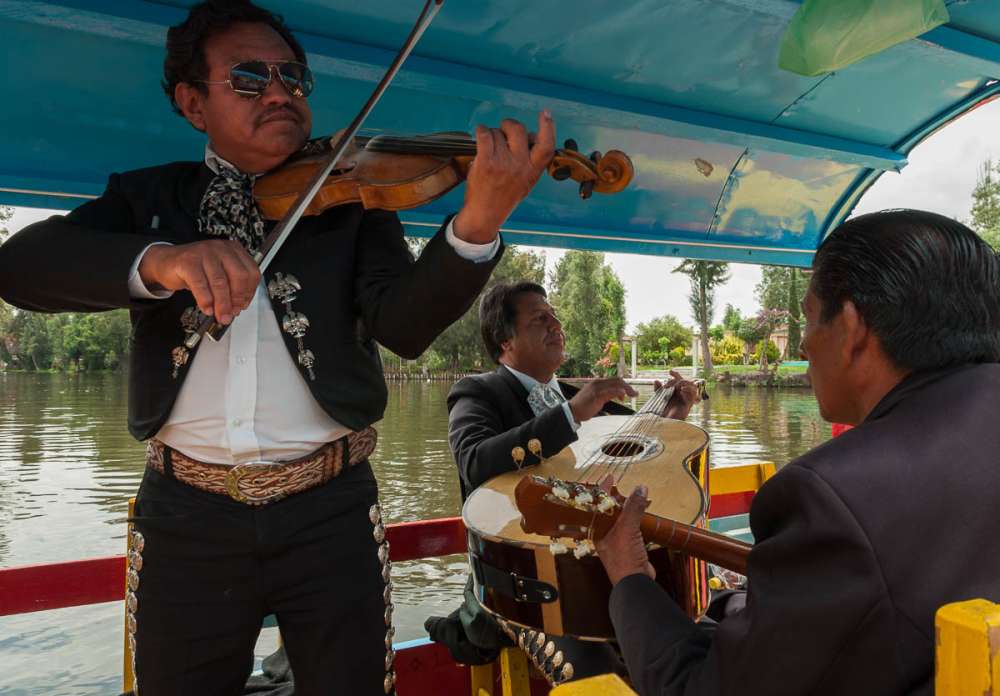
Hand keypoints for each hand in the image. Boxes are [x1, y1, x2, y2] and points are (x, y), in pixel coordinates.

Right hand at [138, 240, 259, 323]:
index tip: (243, 305)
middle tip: (232, 313)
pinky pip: (201, 284)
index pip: (251, 272)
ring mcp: (204, 252)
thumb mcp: (218, 276)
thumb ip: (230, 289)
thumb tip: (237, 308)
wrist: (166, 262)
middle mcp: (221, 249)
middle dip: (237, 299)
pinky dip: (205, 300)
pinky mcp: (188, 261)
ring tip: (221, 316)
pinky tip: (207, 308)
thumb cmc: (195, 269)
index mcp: (233, 251)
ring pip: (220, 282)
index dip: (249, 293)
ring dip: (222, 304)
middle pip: (239, 276)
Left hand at [452, 111, 555, 242]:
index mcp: (533, 170)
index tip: (546, 114)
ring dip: (492, 135)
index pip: (546, 146)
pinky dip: (481, 132)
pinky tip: (480, 136)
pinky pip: (484, 135)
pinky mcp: (486, 163)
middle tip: (504, 130)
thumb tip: (531, 135)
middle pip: (518, 130)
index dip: (548, 127)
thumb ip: (531, 160)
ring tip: (490, 149)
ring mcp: (503, 164)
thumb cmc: (505, 196)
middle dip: (509, 125)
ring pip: (498, 133)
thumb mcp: (527, 181)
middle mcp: (520, 165)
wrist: (486, 214)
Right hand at [568, 377, 637, 423]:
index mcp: (598, 383)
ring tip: (633, 395)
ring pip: (615, 384)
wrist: (571, 411)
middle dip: (628, 387)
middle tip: (635, 395)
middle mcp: (598, 383)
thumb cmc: (584, 406)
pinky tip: (623, 395)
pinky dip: (618, 392)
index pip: (615, 380)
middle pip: (617, 380)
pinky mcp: (596, 395)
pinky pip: (609, 391)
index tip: (631, 392)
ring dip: (626, 389)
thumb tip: (619, 394)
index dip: (625, 385)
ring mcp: (597, 388)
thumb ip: (608, 395)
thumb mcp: (598, 398)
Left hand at [596, 483, 654, 584]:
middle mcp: (603, 533)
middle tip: (625, 486)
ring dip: (628, 507)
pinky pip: (631, 526)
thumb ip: (633, 508)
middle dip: (617, 498)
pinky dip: (636, 517)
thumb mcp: (628, 529)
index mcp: (596, 529)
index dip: (602, 489)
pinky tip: (643, 511)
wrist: (635, 582)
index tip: (611, 477)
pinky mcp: (628, 545)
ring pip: (620, 517)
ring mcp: (616, 539)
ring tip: (637, 496)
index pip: (596, 504)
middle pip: (608, 510)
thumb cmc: (624, 558)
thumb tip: (641, 488)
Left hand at [655, 370, 701, 420]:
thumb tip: (656, 380)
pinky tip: (682, 390)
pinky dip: (689, 390)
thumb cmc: (660, 411)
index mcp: (675, 392)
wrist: (661, 422)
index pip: (678, 380)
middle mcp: (681, 395)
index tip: (670, 371)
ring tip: (678, 385)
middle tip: (670, 378)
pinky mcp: (687, 406)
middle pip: (686, 381)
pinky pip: (693, 396)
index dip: (676, 374)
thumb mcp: (658, 398)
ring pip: (692, 387)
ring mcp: (685, 400)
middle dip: (679, 377)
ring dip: (686, 383)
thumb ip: (658, 389)